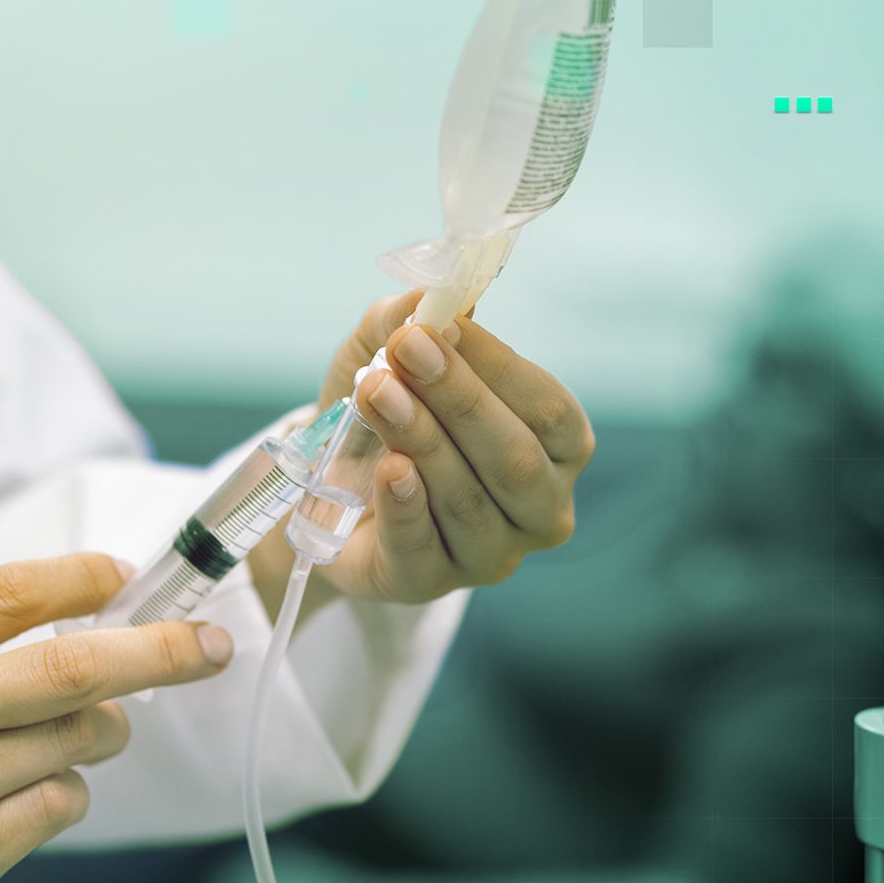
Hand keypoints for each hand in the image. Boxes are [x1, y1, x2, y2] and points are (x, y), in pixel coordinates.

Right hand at [0, 554, 234, 882]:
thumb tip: (69, 615)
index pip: (1, 596)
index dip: (79, 577)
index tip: (125, 573)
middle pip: (68, 671)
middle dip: (156, 652)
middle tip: (204, 645)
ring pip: (75, 748)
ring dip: (101, 733)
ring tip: (85, 730)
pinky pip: (51, 813)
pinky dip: (59, 794)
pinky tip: (22, 794)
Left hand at [251, 291, 593, 612]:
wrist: (326, 489)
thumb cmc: (384, 417)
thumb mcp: (389, 357)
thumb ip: (407, 321)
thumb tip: (425, 297)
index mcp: (557, 450)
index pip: (549, 409)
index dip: (499, 365)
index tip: (443, 325)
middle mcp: (540, 509)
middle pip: (516, 458)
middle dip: (460, 399)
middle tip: (406, 351)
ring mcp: (491, 555)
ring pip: (467, 499)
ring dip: (420, 439)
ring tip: (376, 392)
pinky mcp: (429, 585)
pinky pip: (423, 550)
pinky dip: (406, 507)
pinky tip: (389, 470)